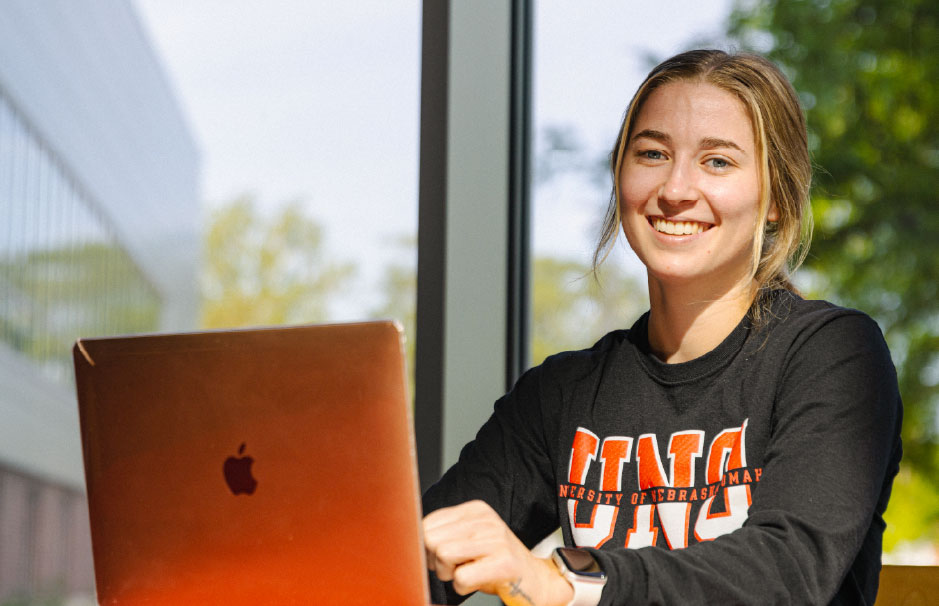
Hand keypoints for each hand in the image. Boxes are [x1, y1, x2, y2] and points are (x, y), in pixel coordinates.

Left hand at [423, 500, 573, 605]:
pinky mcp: (504, 563)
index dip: (428, 546)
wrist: (536, 581)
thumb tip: (412, 539)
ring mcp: (497, 540)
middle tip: (455, 568)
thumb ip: (446, 534)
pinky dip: (462, 588)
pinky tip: (477, 582)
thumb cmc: (496, 563)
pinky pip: (461, 578)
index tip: (444, 557)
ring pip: (444, 555)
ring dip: (449, 574)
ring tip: (466, 574)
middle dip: (436, 561)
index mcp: (476, 510)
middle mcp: (486, 520)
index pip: (429, 522)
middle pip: (432, 539)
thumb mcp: (472, 540)